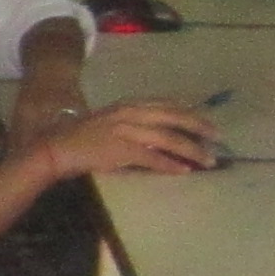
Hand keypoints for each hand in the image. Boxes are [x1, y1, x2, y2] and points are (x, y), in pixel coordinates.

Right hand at [37, 100, 222, 183]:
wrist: (57, 146)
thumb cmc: (82, 137)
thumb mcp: (110, 123)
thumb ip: (133, 125)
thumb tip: (158, 137)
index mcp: (128, 105)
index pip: (166, 104)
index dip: (189, 112)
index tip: (205, 122)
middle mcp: (130, 114)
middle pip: (174, 117)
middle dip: (198, 126)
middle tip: (217, 137)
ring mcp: (126, 131)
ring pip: (168, 138)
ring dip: (191, 150)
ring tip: (208, 160)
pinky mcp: (121, 149)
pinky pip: (153, 158)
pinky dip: (170, 165)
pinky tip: (183, 171)